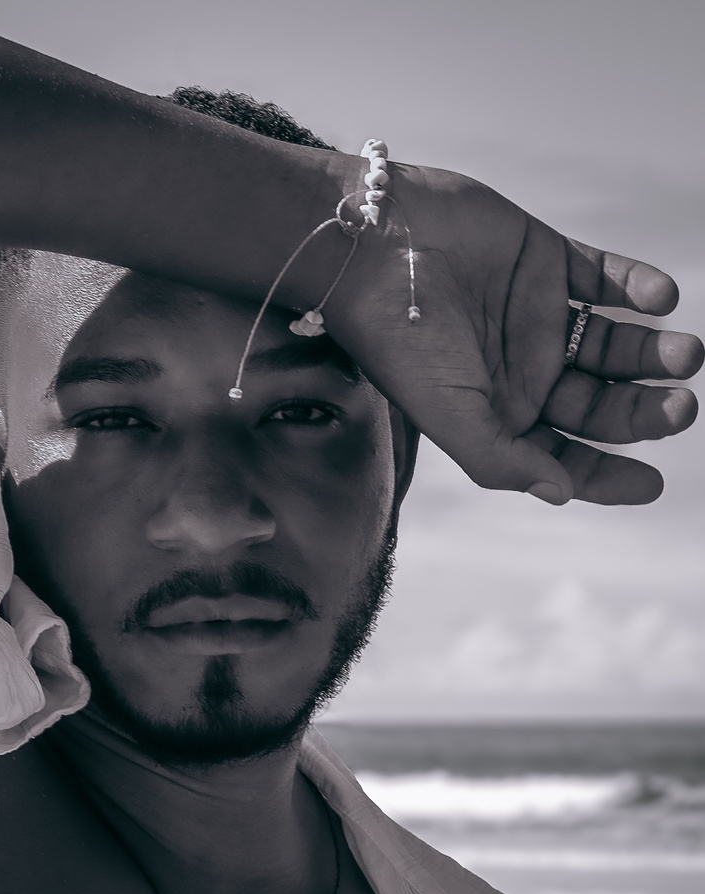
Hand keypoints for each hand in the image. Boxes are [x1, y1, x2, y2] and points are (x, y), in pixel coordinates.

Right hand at [335, 166, 702, 503]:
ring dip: (652, 352)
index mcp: (500, 416)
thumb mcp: (447, 416)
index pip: (566, 456)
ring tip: (684, 353)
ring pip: (611, 345)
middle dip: (644, 411)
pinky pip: (604, 277)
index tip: (652, 484)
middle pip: (600, 404)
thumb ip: (502, 459)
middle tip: (680, 405)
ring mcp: (537, 316)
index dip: (609, 475)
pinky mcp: (544, 259)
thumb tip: (561, 492)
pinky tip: (661, 297)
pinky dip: (638, 285)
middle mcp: (523, 372)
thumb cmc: (399, 341)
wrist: (371, 248)